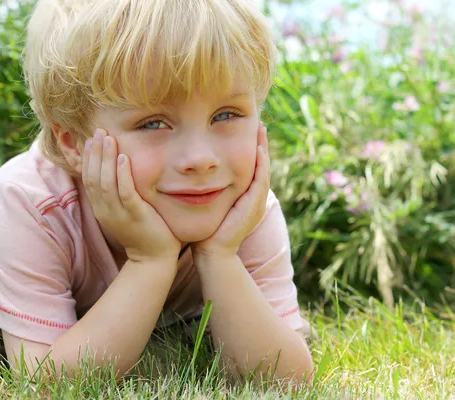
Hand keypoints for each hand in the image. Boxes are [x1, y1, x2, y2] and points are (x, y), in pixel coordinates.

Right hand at [82, 129, 180, 262]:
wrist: (153, 259)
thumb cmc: (142, 232)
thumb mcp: (124, 212)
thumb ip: (118, 194)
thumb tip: (117, 173)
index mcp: (101, 209)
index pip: (88, 179)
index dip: (88, 158)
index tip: (91, 139)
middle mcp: (105, 211)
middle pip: (93, 177)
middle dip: (95, 152)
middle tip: (98, 131)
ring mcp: (119, 214)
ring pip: (106, 182)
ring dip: (106, 158)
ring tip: (108, 138)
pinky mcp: (136, 215)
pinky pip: (125, 192)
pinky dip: (123, 173)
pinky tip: (124, 157)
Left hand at [192, 122, 269, 257]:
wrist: (212, 253)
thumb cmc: (206, 232)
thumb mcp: (208, 204)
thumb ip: (206, 190)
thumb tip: (191, 174)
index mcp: (245, 197)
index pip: (251, 167)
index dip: (251, 149)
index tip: (246, 129)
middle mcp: (254, 198)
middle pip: (261, 165)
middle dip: (260, 143)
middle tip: (259, 123)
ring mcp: (256, 202)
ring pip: (263, 169)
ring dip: (262, 149)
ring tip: (260, 129)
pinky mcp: (254, 206)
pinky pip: (260, 180)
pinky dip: (261, 164)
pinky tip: (258, 149)